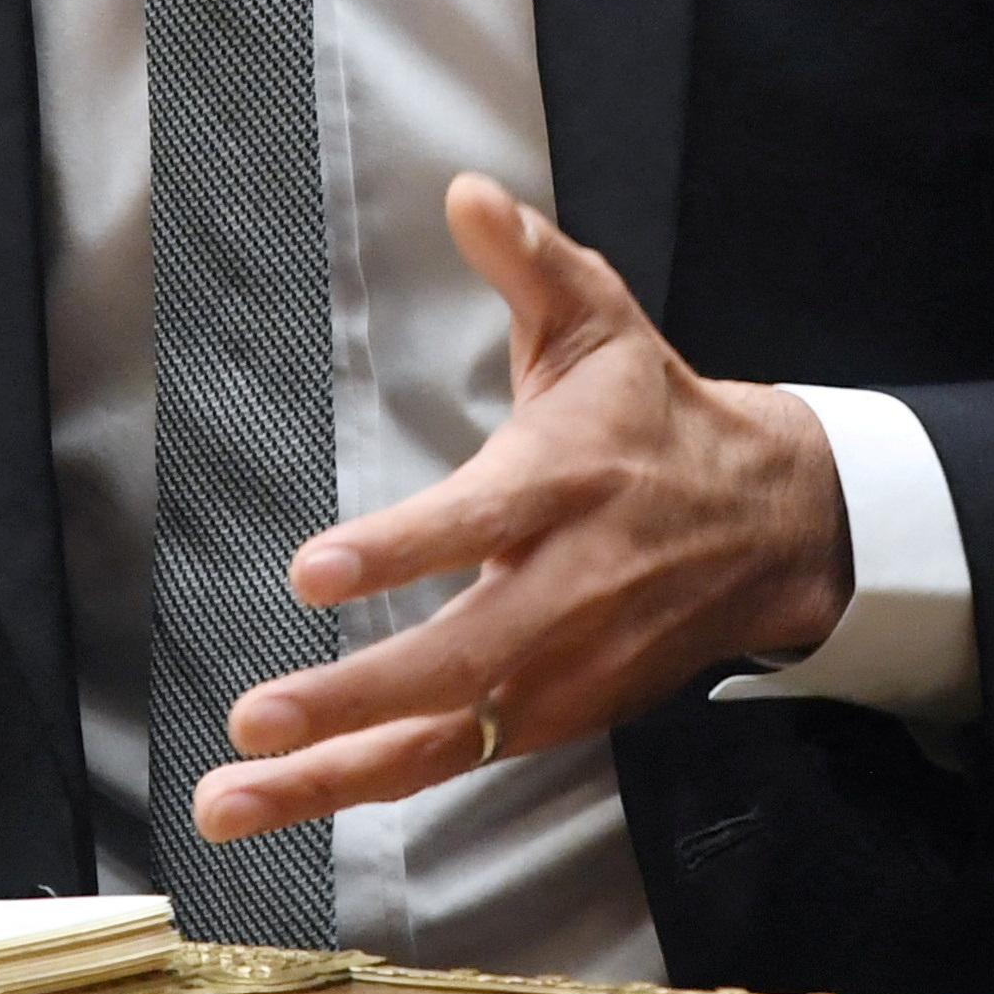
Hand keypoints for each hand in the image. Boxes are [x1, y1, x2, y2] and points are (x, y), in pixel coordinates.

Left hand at [190, 175, 849, 843]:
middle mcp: (566, 590)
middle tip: (255, 716)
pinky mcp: (553, 715)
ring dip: (332, 774)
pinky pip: (450, 761)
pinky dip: (366, 786)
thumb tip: (469, 192)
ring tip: (227, 800)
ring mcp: (562, 669)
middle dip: (354, 698)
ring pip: (444, 736)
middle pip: (461, 659)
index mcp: (568, 483)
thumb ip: (530, 261)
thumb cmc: (654, 414)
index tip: (314, 571)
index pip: (480, 523)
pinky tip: (279, 801)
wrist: (766, 524)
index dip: (401, 550)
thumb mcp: (599, 318)